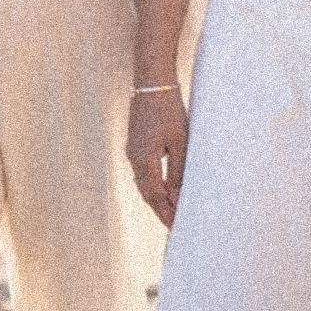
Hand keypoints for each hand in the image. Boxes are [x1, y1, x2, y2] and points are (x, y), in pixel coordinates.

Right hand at [126, 86, 188, 228]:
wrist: (151, 81)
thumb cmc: (168, 109)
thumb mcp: (179, 142)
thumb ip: (178, 172)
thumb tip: (178, 199)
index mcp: (144, 160)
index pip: (155, 197)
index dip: (166, 214)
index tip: (177, 228)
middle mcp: (134, 158)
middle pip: (147, 192)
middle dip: (161, 209)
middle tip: (176, 224)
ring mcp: (132, 149)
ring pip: (144, 182)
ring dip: (157, 197)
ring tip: (173, 208)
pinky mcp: (135, 141)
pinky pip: (143, 170)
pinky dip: (153, 183)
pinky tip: (165, 185)